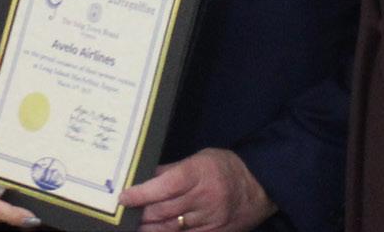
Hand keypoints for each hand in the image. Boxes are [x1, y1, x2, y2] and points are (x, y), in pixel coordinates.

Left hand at [124, 148, 274, 231]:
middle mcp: (205, 197)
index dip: (142, 193)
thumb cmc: (226, 168)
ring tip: (135, 225)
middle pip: (164, 210)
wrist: (261, 186)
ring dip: (150, 228)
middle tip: (124, 214)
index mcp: (199, 173)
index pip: (166, 185)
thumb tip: (144, 178)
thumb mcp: (199, 159)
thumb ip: (171, 170)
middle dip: (141, 213)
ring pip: (171, 228)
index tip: (123, 197)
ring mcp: (210, 218)